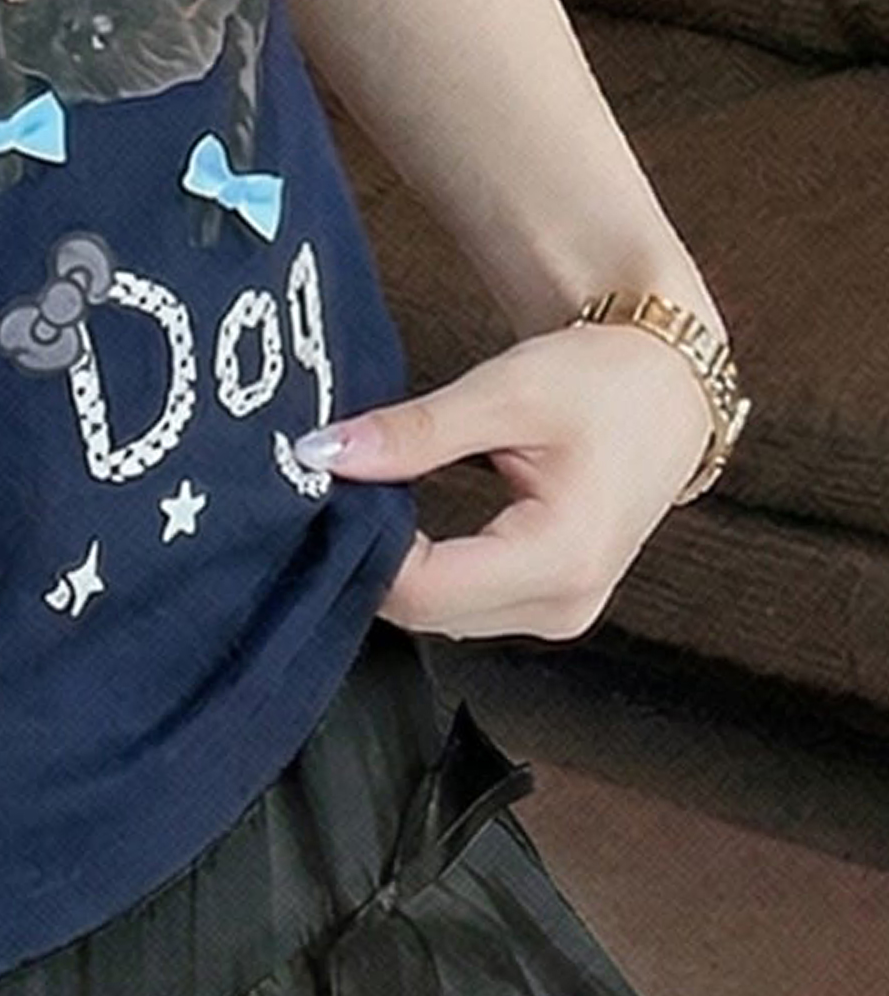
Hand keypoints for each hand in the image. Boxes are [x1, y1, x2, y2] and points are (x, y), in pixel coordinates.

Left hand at [296, 320, 717, 640]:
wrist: (670, 385)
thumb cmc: (608, 380)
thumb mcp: (504, 392)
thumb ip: (413, 432)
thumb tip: (324, 453)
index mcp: (562, 556)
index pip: (423, 590)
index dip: (365, 548)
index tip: (332, 494)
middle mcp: (565, 604)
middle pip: (427, 610)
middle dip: (379, 558)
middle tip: (349, 495)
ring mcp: (562, 615)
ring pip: (441, 615)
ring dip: (404, 570)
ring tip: (386, 503)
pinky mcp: (554, 609)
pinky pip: (466, 607)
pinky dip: (434, 573)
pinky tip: (417, 530)